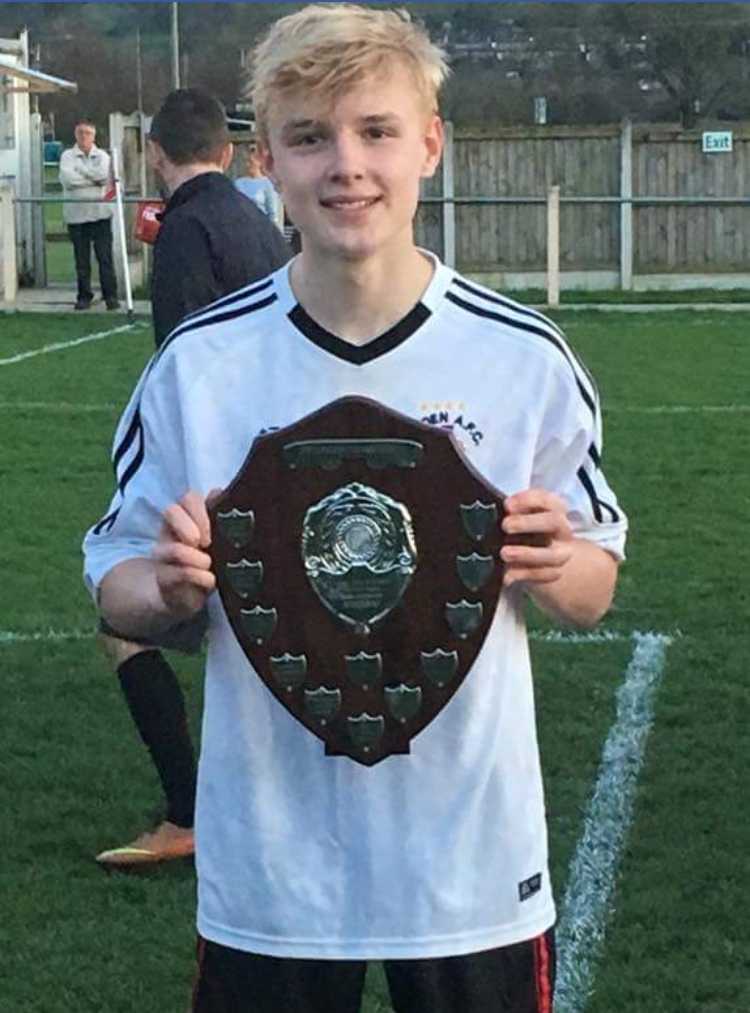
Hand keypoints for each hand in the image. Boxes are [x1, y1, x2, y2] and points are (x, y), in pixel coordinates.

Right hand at [152, 489, 219, 618]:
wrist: (188, 594)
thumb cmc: (208, 561)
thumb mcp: (219, 539)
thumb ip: (218, 517)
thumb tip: (218, 492)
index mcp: (187, 517)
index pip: (189, 498)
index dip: (201, 510)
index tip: (216, 527)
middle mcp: (171, 531)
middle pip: (171, 511)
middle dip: (191, 526)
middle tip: (207, 543)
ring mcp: (164, 554)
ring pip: (172, 548)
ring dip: (194, 557)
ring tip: (208, 564)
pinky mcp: (164, 578)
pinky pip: (177, 574)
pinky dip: (197, 577)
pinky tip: (210, 580)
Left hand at [500, 488, 573, 587]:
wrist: (547, 556)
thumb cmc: (528, 529)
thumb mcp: (522, 516)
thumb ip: (512, 515)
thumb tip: (488, 517)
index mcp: (553, 509)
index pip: (546, 499)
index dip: (527, 499)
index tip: (507, 505)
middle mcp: (561, 529)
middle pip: (554, 522)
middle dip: (528, 522)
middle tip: (506, 525)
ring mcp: (560, 552)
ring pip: (552, 554)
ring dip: (527, 553)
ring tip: (504, 553)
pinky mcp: (553, 573)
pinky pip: (544, 575)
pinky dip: (525, 574)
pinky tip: (508, 575)